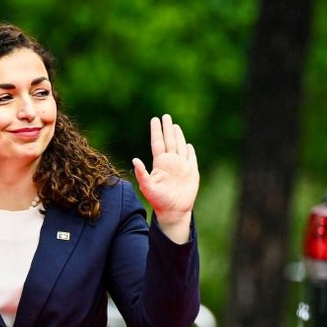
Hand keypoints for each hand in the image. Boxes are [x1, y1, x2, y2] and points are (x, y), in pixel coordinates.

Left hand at [132, 113, 197, 229]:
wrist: (173, 211)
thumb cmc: (158, 200)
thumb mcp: (147, 187)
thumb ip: (141, 173)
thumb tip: (134, 159)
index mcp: (160, 163)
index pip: (158, 142)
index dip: (156, 131)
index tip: (154, 119)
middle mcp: (170, 162)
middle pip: (169, 141)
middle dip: (167, 128)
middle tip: (165, 116)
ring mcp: (181, 166)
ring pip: (179, 146)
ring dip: (178, 136)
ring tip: (175, 125)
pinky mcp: (191, 172)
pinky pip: (191, 158)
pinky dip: (189, 151)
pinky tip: (188, 145)